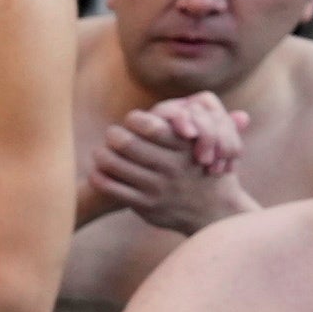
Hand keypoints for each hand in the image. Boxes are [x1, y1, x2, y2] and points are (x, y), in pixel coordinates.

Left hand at [84, 92, 249, 229]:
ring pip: (114, 164)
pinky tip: (97, 171)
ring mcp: (157, 187)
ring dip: (101, 154)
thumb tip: (196, 99)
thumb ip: (201, 123)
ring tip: (100, 151)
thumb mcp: (214, 146)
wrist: (215, 212)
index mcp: (184, 147)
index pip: (150, 126)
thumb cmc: (206, 171)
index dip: (134, 120)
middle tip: (111, 133)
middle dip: (113, 134)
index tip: (131, 120)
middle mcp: (170, 167)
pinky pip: (111, 188)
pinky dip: (98, 177)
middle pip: (126, 142)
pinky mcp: (145, 205)